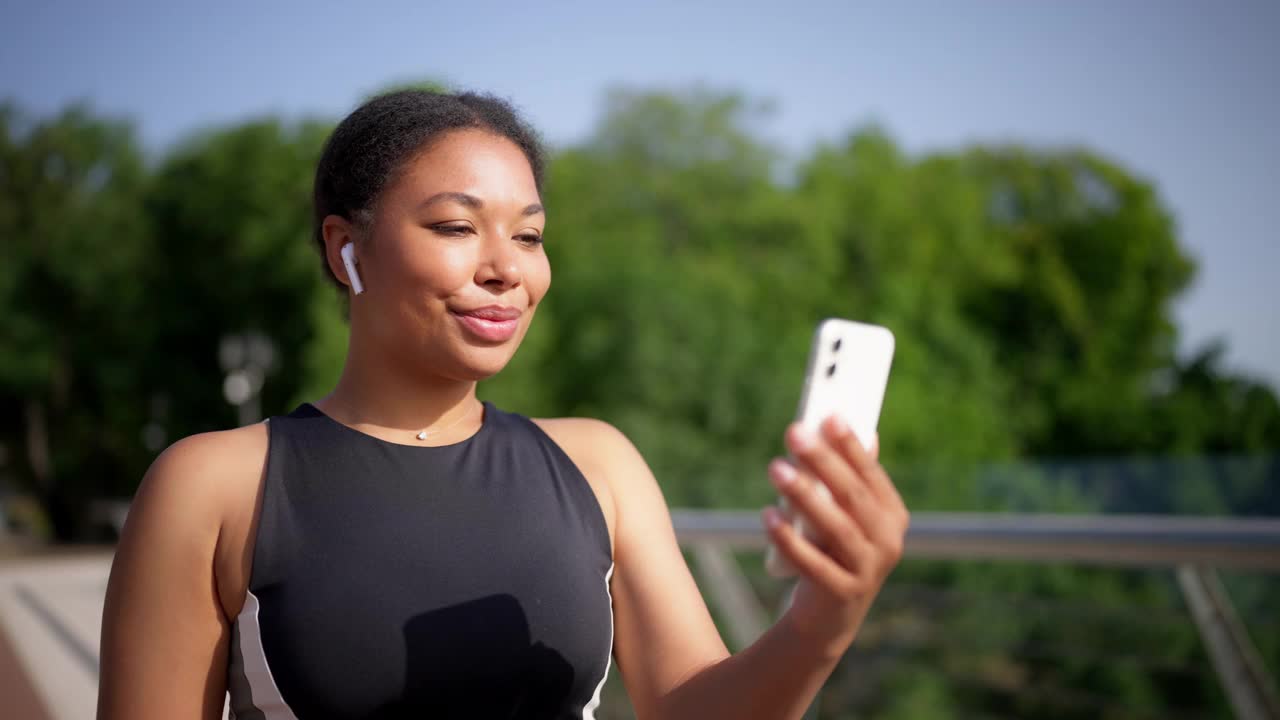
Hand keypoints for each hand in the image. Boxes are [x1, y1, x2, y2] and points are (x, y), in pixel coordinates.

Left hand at [762, 416, 909, 656]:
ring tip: (775, 468)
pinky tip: (767, 516)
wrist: (828, 616)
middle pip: (852, 496)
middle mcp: (888, 542)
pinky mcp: (842, 593)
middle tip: (794, 432)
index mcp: (893, 515)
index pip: (871, 474)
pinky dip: (789, 539)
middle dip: (823, 461)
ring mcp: (867, 570)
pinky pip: (813, 563)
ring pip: (836, 527)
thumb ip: (849, 479)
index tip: (828, 416)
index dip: (850, 445)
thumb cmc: (834, 551)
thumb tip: (849, 427)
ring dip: (804, 495)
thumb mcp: (846, 516)